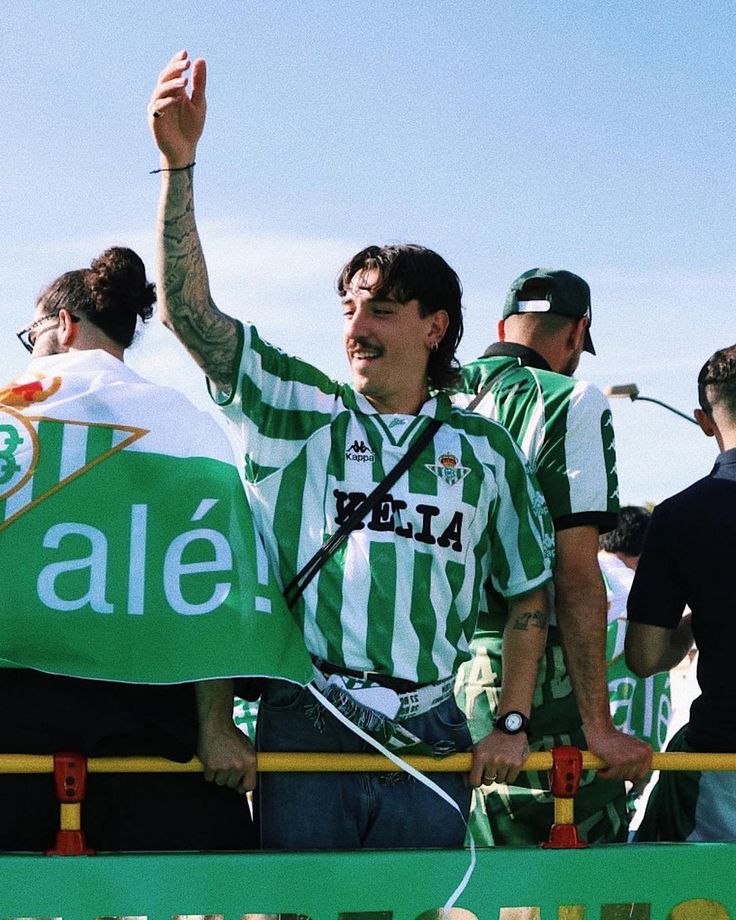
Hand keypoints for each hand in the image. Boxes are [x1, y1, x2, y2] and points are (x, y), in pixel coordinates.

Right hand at [148, 49, 206, 166]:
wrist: (184, 150)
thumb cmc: (191, 128)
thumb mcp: (199, 103)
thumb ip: (199, 84)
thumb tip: (200, 60)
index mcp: (174, 91)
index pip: (172, 72)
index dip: (176, 62)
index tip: (185, 53)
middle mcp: (163, 96)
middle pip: (164, 77)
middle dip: (174, 69)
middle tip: (186, 62)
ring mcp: (157, 107)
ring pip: (160, 90)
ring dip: (172, 85)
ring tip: (184, 81)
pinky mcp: (154, 120)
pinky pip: (158, 108)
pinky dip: (167, 102)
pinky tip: (177, 99)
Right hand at [197, 718, 256, 793]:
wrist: (216, 724)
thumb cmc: (231, 734)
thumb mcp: (247, 747)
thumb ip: (248, 763)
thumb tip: (247, 778)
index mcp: (250, 761)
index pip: (250, 786)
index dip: (243, 788)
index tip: (238, 786)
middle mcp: (239, 765)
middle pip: (232, 784)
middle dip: (228, 777)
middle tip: (225, 764)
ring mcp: (224, 767)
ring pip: (220, 782)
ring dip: (218, 775)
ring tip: (219, 760)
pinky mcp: (211, 766)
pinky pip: (209, 777)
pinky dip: (208, 771)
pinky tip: (211, 759)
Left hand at [469, 730, 528, 787]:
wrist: (510, 728)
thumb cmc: (491, 739)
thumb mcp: (477, 747)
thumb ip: (469, 763)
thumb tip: (466, 783)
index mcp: (480, 756)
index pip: (475, 781)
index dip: (476, 782)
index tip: (478, 779)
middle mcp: (492, 760)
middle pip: (488, 782)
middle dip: (488, 777)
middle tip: (491, 768)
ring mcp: (505, 763)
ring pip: (499, 781)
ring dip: (499, 775)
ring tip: (500, 764)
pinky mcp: (517, 764)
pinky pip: (510, 780)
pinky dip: (509, 776)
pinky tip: (508, 766)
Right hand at [585, 724, 651, 781]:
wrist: (599, 728)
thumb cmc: (612, 738)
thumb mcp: (631, 747)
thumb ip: (637, 760)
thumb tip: (637, 781)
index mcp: (647, 750)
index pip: (642, 774)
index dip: (630, 774)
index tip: (621, 769)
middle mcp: (642, 754)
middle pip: (633, 777)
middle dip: (620, 774)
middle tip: (611, 766)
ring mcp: (631, 758)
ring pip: (622, 777)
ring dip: (612, 774)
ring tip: (606, 765)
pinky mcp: (619, 762)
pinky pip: (612, 776)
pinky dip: (605, 774)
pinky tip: (601, 770)